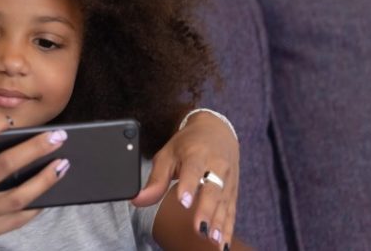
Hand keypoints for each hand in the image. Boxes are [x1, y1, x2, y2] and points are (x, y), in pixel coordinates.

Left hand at [131, 110, 239, 248]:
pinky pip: (231, 211)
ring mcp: (227, 179)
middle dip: (206, 210)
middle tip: (199, 228)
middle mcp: (216, 166)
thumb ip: (155, 179)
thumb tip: (137, 199)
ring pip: (224, 202)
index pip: (192, 170)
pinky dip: (228, 228)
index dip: (188, 186)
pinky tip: (224, 244)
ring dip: (219, 223)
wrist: (216, 131)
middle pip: (212, 189)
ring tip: (214, 240)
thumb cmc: (188, 144)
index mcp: (196, 154)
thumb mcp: (167, 155)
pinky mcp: (233, 191)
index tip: (183, 202)